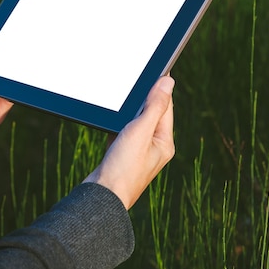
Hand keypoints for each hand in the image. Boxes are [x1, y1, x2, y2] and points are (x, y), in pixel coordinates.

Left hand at [0, 19, 13, 162]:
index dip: (7, 50)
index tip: (18, 35)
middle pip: (7, 73)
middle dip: (16, 63)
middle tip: (27, 49)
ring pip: (11, 87)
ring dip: (17, 78)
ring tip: (25, 64)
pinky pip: (9, 103)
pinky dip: (15, 94)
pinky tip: (15, 84)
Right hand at [83, 76, 174, 208]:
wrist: (101, 197)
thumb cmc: (123, 168)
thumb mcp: (140, 131)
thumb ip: (154, 106)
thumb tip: (168, 82)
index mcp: (164, 143)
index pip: (165, 107)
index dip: (159, 88)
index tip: (152, 71)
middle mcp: (154, 148)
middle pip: (150, 114)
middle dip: (141, 100)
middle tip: (132, 84)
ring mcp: (137, 153)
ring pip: (134, 123)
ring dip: (127, 113)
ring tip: (119, 103)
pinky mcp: (121, 156)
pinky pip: (121, 133)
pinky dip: (116, 125)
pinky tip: (109, 122)